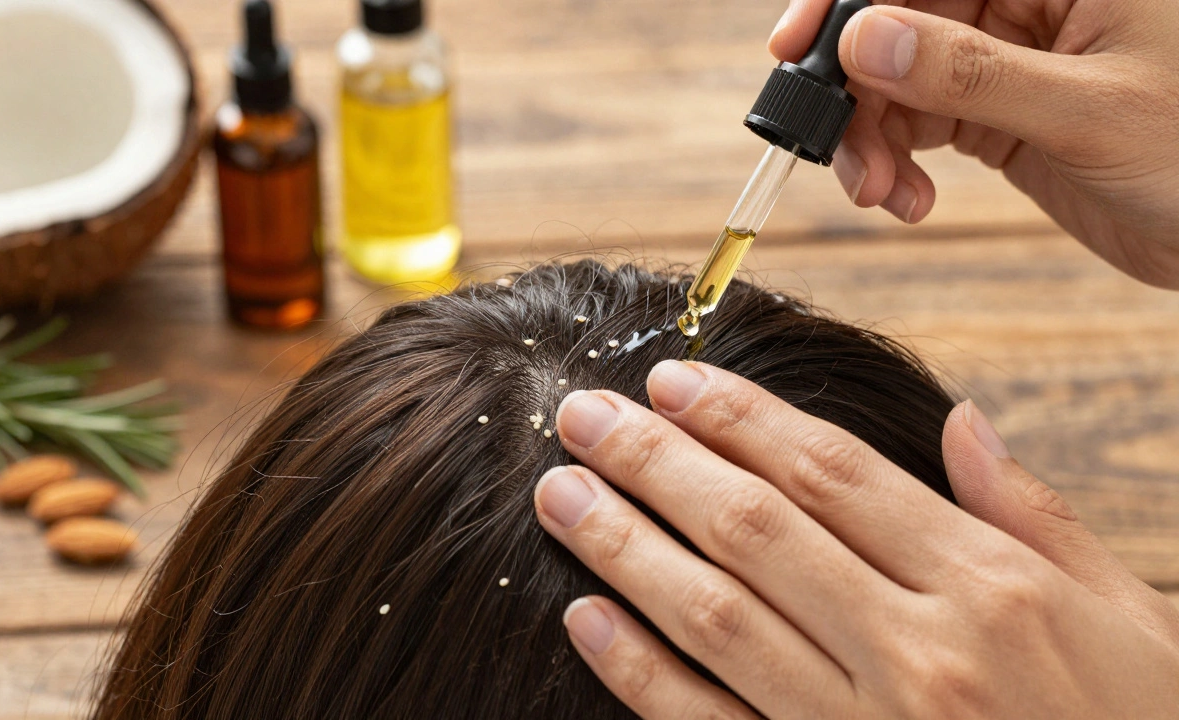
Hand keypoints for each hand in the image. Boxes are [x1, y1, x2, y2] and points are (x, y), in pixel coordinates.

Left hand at [534, 360, 1178, 718]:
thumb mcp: (1121, 611)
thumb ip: (1032, 513)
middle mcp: (915, 650)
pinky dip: (642, 672)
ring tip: (562, 491)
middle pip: (754, 527)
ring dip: (625, 546)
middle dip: (655, 461)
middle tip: (582, 414)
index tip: (673, 379)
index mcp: (985, 588)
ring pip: (716, 614)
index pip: (832, 473)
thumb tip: (962, 422)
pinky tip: (586, 618)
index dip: (739, 418)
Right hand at [771, 0, 1178, 287]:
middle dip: (854, 89)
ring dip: (868, 137)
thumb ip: (971, 73)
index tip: (798, 44)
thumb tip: (865, 41)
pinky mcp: (998, 111)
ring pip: (896, 77)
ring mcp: (1008, 57)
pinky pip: (916, 122)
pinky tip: (906, 198)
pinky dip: (893, 161)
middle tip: (840, 152)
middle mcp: (1029, 1)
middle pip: (897, 21)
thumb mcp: (1090, 113)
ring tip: (880, 192)